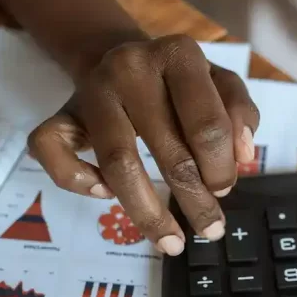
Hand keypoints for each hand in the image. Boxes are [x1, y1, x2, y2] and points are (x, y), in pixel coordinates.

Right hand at [27, 34, 259, 255]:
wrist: (119, 57)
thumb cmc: (179, 82)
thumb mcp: (220, 83)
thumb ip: (240, 112)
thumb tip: (242, 157)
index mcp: (178, 54)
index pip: (207, 124)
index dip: (220, 167)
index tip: (225, 190)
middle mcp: (132, 67)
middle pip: (168, 149)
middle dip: (195, 200)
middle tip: (210, 229)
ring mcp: (92, 90)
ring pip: (117, 162)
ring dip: (148, 212)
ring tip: (172, 242)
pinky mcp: (59, 112)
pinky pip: (53, 152)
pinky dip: (79, 182)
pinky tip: (105, 195)